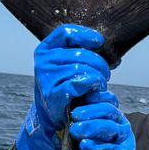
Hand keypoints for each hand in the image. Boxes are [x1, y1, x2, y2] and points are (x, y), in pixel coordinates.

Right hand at [15, 26, 109, 149]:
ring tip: (100, 84)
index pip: (65, 33)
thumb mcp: (65, 66)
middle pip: (80, 53)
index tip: (99, 42)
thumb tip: (101, 42)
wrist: (50, 117)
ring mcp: (46, 78)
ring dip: (98, 77)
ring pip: (82, 69)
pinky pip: (79, 83)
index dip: (85, 34)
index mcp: (45, 50)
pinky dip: (92, 86)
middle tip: (105, 74)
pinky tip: (96, 90)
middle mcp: (43, 61)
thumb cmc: (63, 88)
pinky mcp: (53, 94)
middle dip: (99, 63)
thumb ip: (77, 52)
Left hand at [70, 93, 148, 149]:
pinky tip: (84, 146)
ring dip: (91, 128)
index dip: (94, 101)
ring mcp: (126, 141)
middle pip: (109, 113)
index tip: (77, 104)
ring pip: (111, 129)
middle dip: (90, 114)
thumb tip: (68, 109)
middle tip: (74, 118)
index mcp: (115, 117)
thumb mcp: (91, 134)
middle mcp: (122, 126)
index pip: (107, 102)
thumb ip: (84, 121)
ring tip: (75, 131)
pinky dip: (98, 148)